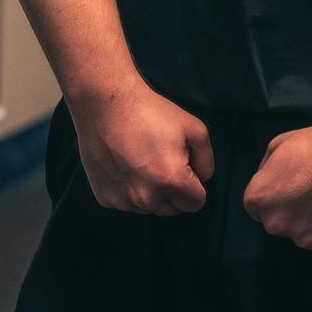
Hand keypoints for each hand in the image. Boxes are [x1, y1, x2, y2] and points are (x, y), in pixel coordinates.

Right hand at [72, 83, 214, 214]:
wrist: (105, 103)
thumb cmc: (151, 112)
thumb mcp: (194, 128)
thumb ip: (207, 161)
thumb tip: (202, 179)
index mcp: (171, 181)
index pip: (196, 203)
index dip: (195, 184)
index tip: (184, 166)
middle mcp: (147, 198)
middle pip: (173, 208)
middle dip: (173, 191)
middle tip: (162, 161)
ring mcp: (123, 200)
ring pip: (149, 207)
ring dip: (151, 193)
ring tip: (142, 161)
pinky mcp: (105, 197)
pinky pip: (126, 203)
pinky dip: (129, 191)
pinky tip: (125, 166)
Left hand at [242, 119, 311, 257]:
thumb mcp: (277, 147)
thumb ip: (265, 172)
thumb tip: (266, 183)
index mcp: (258, 200)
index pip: (259, 208)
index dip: (276, 196)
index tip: (293, 186)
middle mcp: (276, 225)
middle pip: (280, 224)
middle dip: (292, 211)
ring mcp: (304, 240)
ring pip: (305, 235)